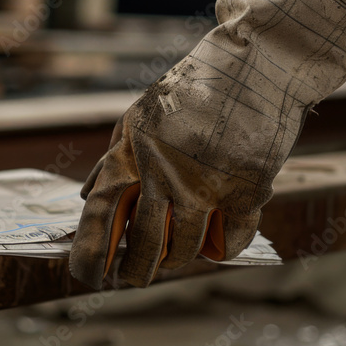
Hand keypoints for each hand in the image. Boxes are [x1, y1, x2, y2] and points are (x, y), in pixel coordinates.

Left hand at [70, 0, 345, 288]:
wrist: (259, 64)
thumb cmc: (197, 87)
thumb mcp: (141, 114)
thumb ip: (116, 156)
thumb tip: (86, 196)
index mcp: (132, 150)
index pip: (98, 214)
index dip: (88, 253)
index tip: (87, 277)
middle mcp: (163, 172)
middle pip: (143, 244)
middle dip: (135, 272)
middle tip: (133, 280)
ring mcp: (205, 184)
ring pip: (185, 250)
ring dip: (179, 259)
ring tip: (177, 255)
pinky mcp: (245, 190)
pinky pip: (229, 243)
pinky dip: (221, 249)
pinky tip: (215, 242)